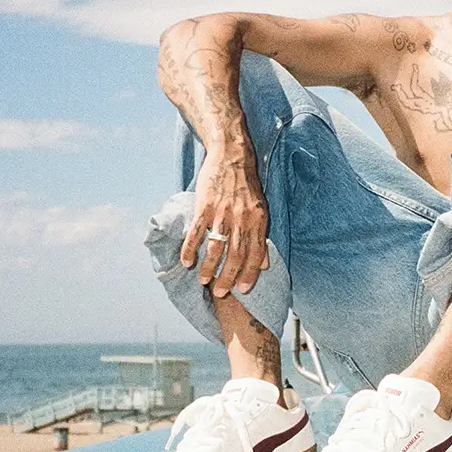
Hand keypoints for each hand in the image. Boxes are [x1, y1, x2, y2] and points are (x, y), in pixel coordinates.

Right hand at [181, 149, 269, 297]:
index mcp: (258, 221)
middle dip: (228, 278)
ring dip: (209, 267)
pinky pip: (197, 232)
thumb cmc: (247, 186)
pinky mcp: (205, 206)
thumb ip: (261, 238)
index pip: (255, 254)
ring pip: (216, 248)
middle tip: (220, 293)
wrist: (232, 158)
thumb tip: (265, 264)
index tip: (243, 290)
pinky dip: (191, 249)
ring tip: (203, 282)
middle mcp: (242, 219)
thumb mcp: (261, 210)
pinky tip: (187, 262)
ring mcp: (223, 213)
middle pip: (235, 255)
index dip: (249, 274)